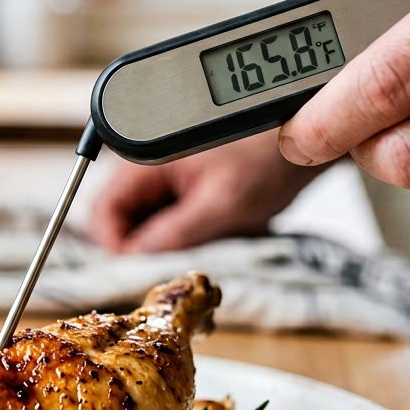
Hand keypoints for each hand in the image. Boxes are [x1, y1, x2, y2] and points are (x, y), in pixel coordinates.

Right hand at [88, 130, 322, 252]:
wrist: (305, 137)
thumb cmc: (267, 157)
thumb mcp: (221, 204)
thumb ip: (176, 232)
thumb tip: (138, 258)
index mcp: (146, 158)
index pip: (104, 209)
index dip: (114, 246)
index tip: (136, 272)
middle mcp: (150, 162)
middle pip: (122, 215)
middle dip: (140, 245)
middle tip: (170, 267)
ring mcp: (168, 171)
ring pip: (146, 216)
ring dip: (164, 240)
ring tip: (199, 246)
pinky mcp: (186, 180)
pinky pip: (169, 212)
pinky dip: (182, 230)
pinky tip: (208, 235)